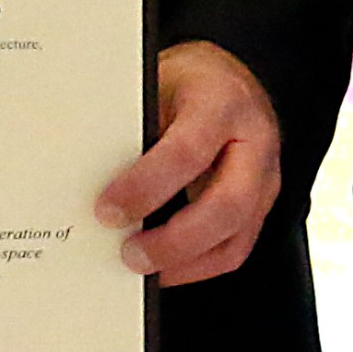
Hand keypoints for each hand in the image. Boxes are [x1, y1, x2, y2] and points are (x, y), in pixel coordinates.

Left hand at [95, 42, 281, 285]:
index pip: (188, 151)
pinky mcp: (260, 208)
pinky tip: (164, 268)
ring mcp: (265, 180)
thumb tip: (87, 177)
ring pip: (234, 238)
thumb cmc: (187, 85)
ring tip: (141, 268)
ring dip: (184, 263)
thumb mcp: (155, 86)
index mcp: (222, 103)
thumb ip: (132, 129)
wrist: (228, 83)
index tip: (107, 209)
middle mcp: (255, 143)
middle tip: (128, 253)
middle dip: (173, 241)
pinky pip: (233, 250)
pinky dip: (194, 267)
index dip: (146, 186)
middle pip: (226, 206)